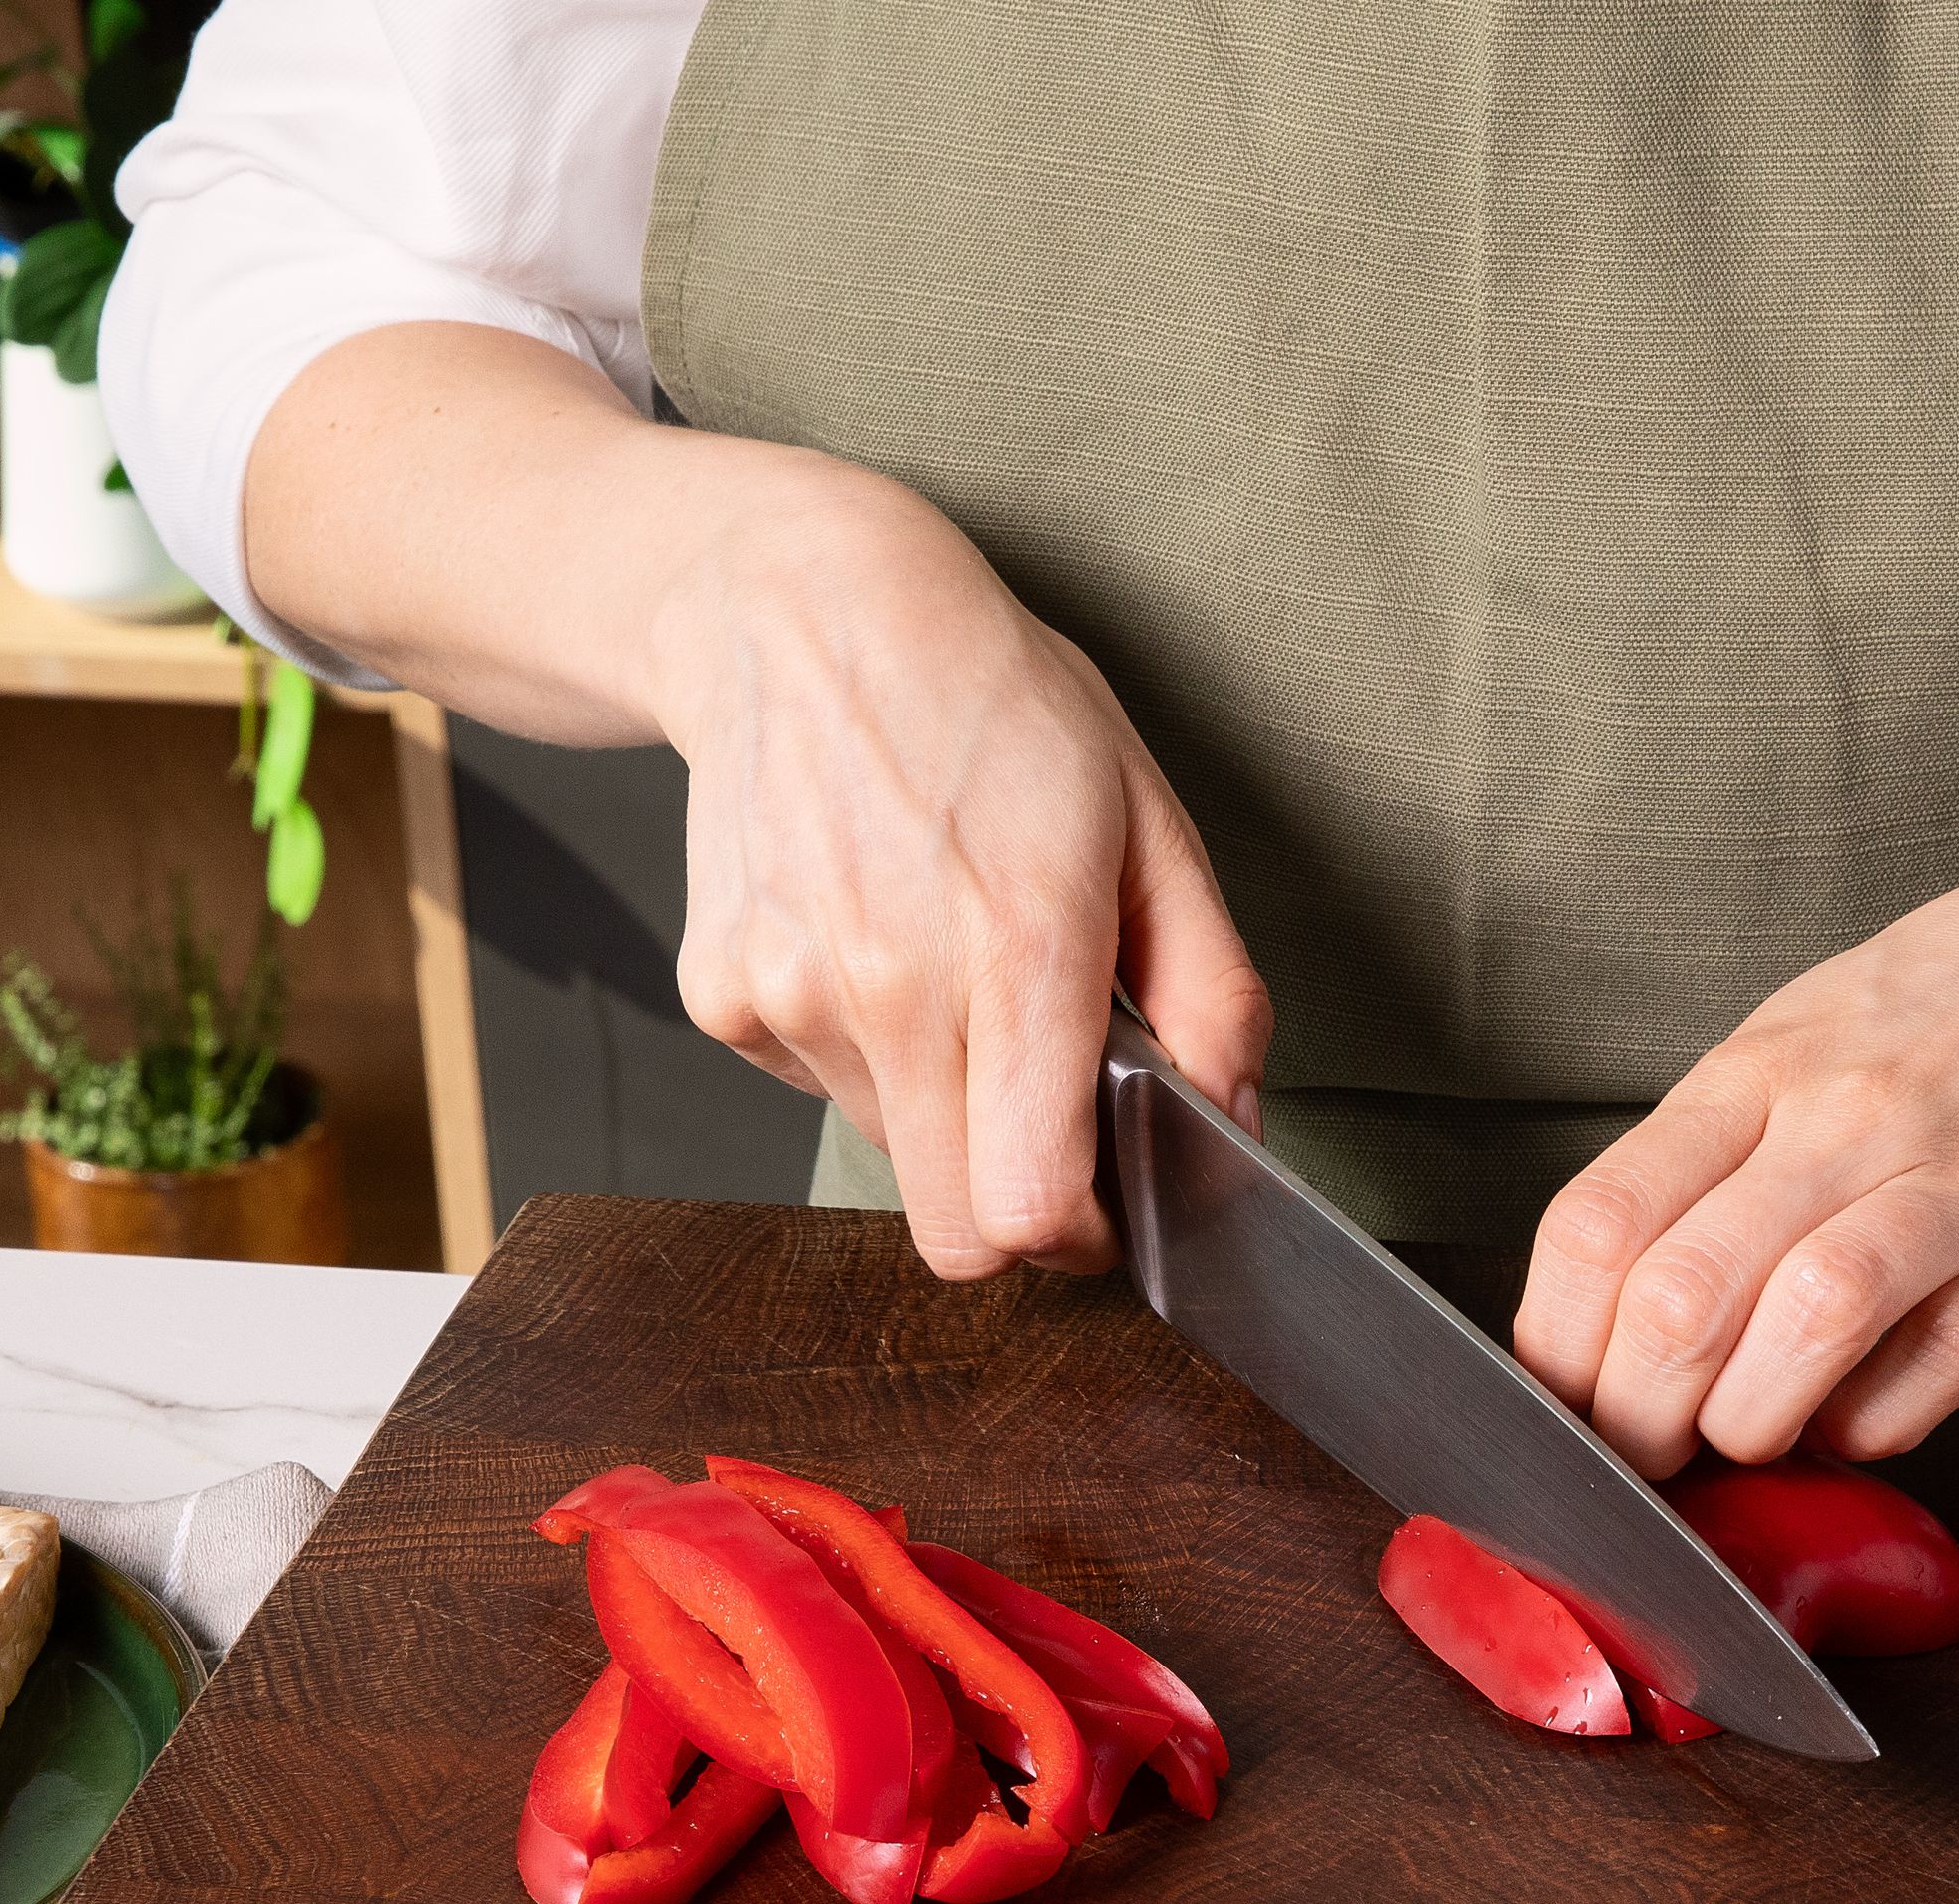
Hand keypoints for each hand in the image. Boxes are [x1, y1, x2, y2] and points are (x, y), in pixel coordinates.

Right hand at [655, 456, 1266, 1278]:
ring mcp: (790, 995)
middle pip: (955, 1233)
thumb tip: (1236, 1124)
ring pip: (893, 1154)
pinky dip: (864, 1050)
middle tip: (1051, 1120)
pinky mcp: (722, 993)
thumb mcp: (1151, 824)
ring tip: (954, 967)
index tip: (1106, 1201)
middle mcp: (891, 988)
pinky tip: (877, 941)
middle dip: (1017, 1207)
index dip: (1081, 1237)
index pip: (1031, 1211)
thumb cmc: (992, 702)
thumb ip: (1214, 993)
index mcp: (1020, 951)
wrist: (799, 610)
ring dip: (943, 1107)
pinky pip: (821, 1086)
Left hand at [1513, 792, 1958, 1474]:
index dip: (1558, 1346)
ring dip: (1751, 1420)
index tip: (1566, 1401)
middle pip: (1687, 1295)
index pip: (1601, 1224)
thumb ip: (1704, 1169)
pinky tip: (1853, 1417)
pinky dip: (1873, 1423)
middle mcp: (1851, 1122)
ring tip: (1745, 1436)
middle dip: (1639, 1415)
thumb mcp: (1788, 1046)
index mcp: (1758, 1077)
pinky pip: (1943, 1365)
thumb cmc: (1942, 1013)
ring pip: (1814, 1320)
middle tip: (1646, 1450)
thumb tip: (1608, 1325)